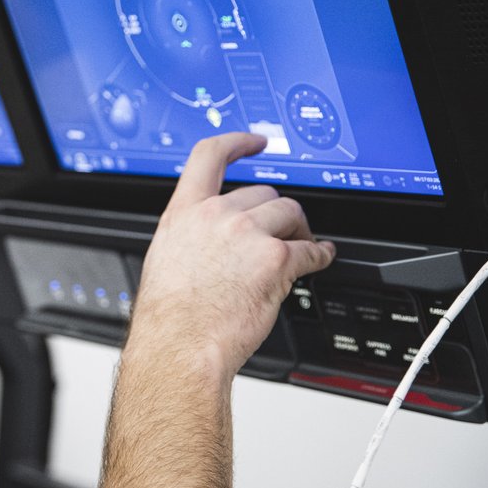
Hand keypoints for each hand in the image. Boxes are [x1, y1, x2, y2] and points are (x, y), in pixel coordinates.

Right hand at [128, 133, 335, 379]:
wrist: (179, 345)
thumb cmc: (170, 316)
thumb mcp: (167, 258)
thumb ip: (191, 236)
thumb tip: (211, 239)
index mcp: (183, 213)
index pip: (209, 156)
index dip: (237, 142)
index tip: (256, 142)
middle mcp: (215, 216)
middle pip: (262, 191)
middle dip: (276, 212)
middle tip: (281, 232)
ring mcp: (246, 234)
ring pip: (290, 213)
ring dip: (299, 231)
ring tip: (299, 248)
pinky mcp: (275, 259)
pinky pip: (310, 249)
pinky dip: (320, 255)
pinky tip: (320, 259)